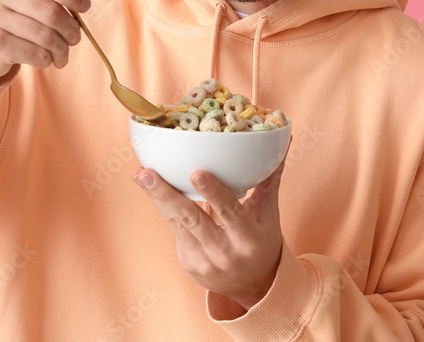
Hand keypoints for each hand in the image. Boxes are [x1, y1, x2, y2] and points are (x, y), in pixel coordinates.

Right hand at [0, 0, 90, 86]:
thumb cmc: (7, 8)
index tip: (84, 6)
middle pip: (51, 11)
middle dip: (71, 28)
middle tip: (75, 37)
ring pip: (46, 36)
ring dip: (62, 48)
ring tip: (63, 50)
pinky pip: (36, 54)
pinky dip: (48, 59)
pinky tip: (47, 58)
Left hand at [132, 139, 290, 310]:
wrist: (254, 285)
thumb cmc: (262, 240)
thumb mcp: (269, 212)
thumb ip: (270, 177)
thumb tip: (282, 138)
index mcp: (249, 238)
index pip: (231, 212)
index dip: (214, 194)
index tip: (197, 173)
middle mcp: (224, 252)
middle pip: (193, 219)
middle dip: (168, 195)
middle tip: (147, 172)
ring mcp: (203, 260)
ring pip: (176, 223)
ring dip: (156, 197)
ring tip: (140, 174)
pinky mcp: (188, 262)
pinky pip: (174, 229)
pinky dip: (163, 206)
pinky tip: (150, 186)